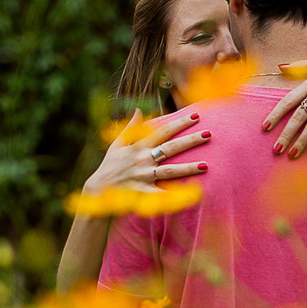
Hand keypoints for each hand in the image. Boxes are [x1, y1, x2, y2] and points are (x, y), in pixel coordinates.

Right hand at [84, 109, 210, 193]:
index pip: (163, 131)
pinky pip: (161, 195)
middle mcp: (142, 160)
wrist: (97, 189)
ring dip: (188, 168)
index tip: (196, 116)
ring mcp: (143, 176)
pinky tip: (190, 196)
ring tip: (206, 165)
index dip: (179, 123)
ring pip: (170, 171)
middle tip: (209, 134)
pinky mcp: (143, 192)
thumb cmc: (109, 166)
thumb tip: (139, 110)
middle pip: (170, 148)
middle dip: (190, 141)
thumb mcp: (116, 144)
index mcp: (138, 147)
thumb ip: (130, 127)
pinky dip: (175, 197)